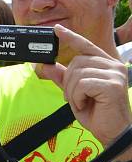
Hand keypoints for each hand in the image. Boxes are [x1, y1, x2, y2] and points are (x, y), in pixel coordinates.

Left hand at [38, 25, 131, 145]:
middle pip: (76, 62)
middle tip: (75, 98)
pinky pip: (83, 84)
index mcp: (105, 65)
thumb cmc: (97, 113)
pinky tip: (85, 105)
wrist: (112, 132)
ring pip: (78, 73)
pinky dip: (78, 97)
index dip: (71, 37)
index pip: (86, 46)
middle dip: (68, 82)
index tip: (56, 29)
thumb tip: (46, 65)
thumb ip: (63, 79)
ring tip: (81, 102)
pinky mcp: (112, 84)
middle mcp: (113, 65)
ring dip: (72, 92)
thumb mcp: (74, 94)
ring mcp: (115, 73)